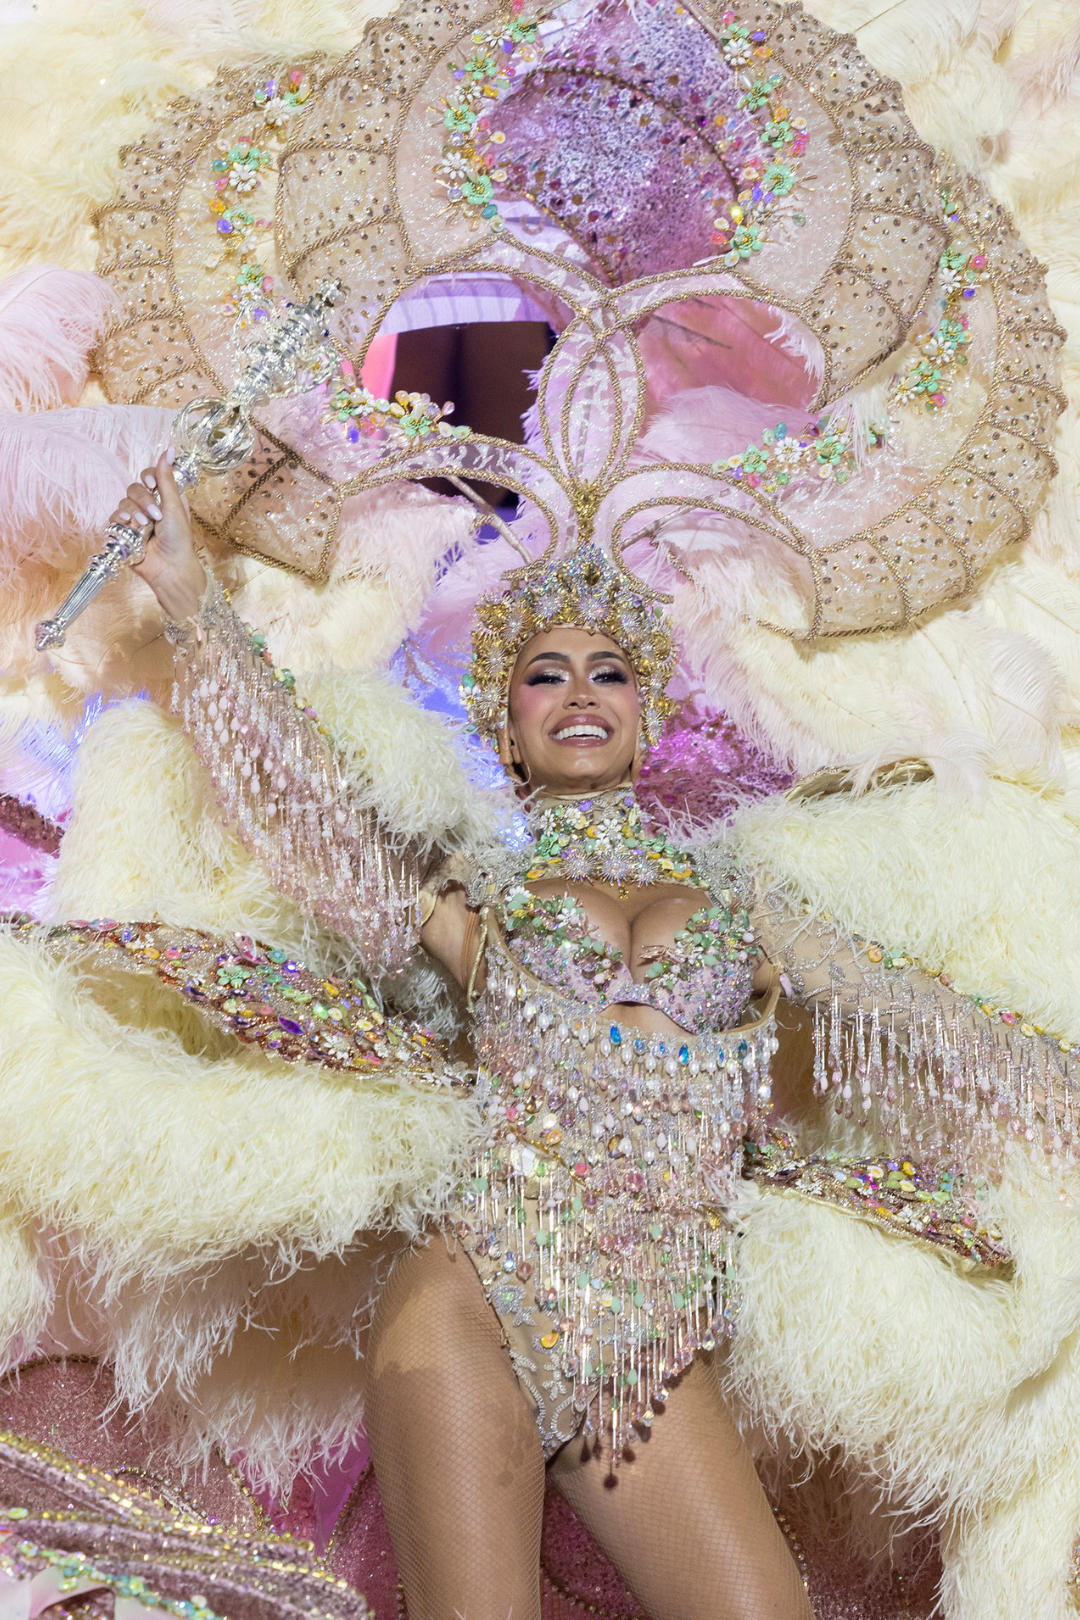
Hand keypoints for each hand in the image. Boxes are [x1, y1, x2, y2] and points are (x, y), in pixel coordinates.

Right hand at [108, 451, 206, 623]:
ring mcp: (135, 519)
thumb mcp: (175, 506)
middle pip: (134, 488)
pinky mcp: (123, 532)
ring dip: (132, 512)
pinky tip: (129, 527)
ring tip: (144, 525)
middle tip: (155, 516)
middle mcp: (148, 506)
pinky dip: (119, 520)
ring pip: (123, 502)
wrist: (170, 568)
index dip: (149, 477)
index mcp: (164, 497)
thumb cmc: (178, 540)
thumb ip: (167, 479)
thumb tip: (169, 449)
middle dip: (143, 500)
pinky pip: (113, 518)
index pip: (149, 476)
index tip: (153, 485)